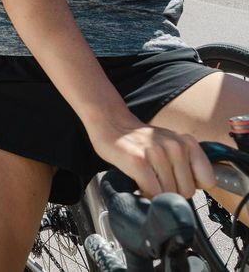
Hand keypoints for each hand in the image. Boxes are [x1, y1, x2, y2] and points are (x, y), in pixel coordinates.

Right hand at [87, 114, 214, 197]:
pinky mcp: (138, 161)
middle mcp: (175, 146)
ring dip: (156, 192)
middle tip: (157, 179)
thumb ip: (188, 163)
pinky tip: (139, 182)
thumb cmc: (140, 140)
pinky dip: (146, 193)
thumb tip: (195, 190)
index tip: (177, 181)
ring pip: (169, 193)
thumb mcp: (171, 144)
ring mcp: (156, 153)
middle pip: (187, 191)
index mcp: (187, 143)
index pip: (207, 181)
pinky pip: (153, 192)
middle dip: (172, 191)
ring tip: (146, 178)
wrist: (110, 123)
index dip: (190, 185)